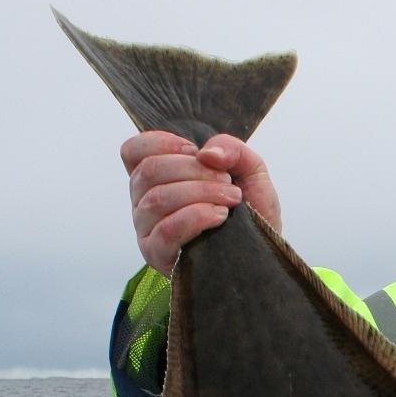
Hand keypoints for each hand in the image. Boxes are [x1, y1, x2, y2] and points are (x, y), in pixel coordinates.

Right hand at [120, 131, 281, 274]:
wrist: (262, 253)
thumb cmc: (250, 211)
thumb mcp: (250, 172)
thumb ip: (233, 149)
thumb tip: (206, 153)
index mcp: (157, 178)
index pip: (133, 151)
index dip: (161, 142)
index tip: (195, 151)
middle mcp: (144, 201)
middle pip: (149, 170)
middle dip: (194, 170)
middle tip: (228, 182)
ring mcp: (147, 229)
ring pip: (158, 198)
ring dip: (200, 193)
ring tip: (231, 199)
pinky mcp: (157, 254)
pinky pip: (166, 230)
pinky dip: (196, 217)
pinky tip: (219, 216)